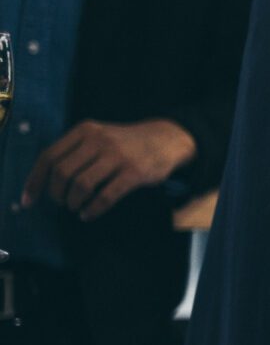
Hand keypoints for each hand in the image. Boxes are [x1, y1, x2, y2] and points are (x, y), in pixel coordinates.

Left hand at [20, 118, 195, 219]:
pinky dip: (93, 209)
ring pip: (81, 185)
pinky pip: (105, 196)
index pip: (49, 157)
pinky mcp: (134, 172)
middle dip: (56, 194)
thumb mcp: (98, 136)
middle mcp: (98, 140)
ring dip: (73, 203)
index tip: (29, 200)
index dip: (35, 181)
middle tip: (61, 203)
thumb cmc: (125, 144)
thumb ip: (74, 151)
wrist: (167, 139)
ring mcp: (117, 156)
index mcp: (84, 131)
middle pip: (62, 173)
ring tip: (76, 208)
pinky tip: (89, 214)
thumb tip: (44, 181)